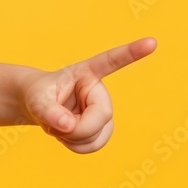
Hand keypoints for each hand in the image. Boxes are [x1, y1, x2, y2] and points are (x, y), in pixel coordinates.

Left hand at [20, 37, 156, 153]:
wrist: (39, 107)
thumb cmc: (38, 96)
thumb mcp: (36, 100)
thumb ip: (48, 111)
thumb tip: (68, 126)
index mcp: (85, 74)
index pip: (110, 62)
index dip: (131, 53)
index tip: (151, 42)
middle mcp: (99, 92)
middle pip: (102, 116)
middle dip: (76, 128)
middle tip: (55, 125)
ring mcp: (103, 112)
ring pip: (97, 136)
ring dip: (72, 138)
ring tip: (58, 125)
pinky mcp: (102, 128)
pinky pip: (93, 146)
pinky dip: (75, 146)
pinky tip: (66, 134)